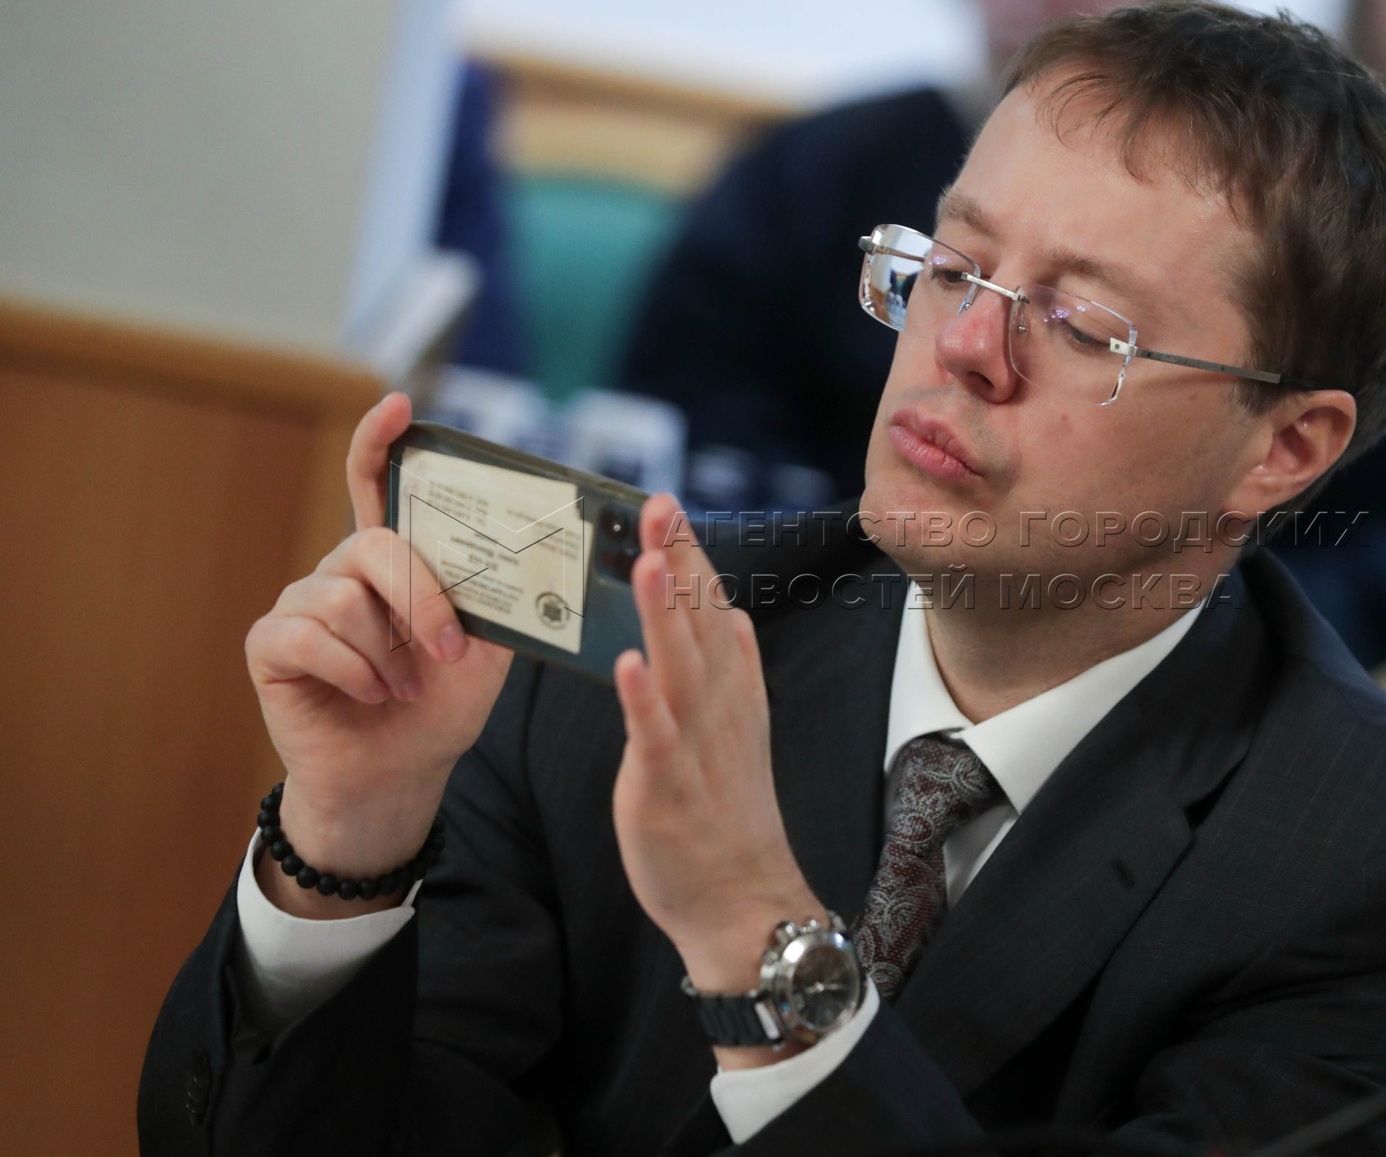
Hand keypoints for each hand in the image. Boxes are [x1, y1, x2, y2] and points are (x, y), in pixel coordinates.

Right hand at [244, 392, 512, 916]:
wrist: (398, 774)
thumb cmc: (439, 708)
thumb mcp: (486, 653)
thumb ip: (495, 601)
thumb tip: (530, 558)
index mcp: (394, 561)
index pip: (376, 483)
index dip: (381, 441)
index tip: (402, 406)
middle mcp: (342, 570)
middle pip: (375, 544)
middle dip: (421, 598)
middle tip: (448, 650)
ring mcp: (300, 603)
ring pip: (346, 597)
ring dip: (388, 655)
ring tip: (400, 688)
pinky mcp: (270, 643)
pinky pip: (310, 637)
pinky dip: (353, 674)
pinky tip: (367, 696)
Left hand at [610, 496, 823, 1012]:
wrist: (743, 898)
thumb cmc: (728, 812)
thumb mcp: (737, 728)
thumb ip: (732, 670)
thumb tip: (731, 615)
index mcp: (732, 690)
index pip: (712, 608)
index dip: (690, 555)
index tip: (667, 505)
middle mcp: (719, 708)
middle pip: (699, 622)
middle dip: (678, 559)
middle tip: (657, 502)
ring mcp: (696, 746)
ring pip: (680, 666)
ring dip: (664, 611)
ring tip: (646, 557)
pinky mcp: (669, 787)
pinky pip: (656, 737)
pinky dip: (643, 699)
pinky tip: (627, 663)